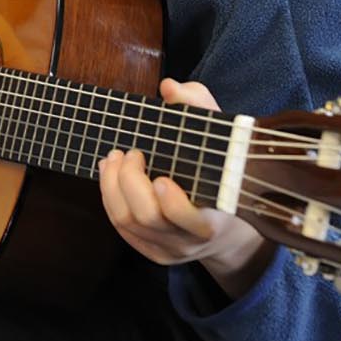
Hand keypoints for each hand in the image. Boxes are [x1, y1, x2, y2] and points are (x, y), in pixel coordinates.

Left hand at [98, 77, 271, 297]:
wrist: (230, 226)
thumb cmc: (226, 173)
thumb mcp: (223, 137)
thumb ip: (199, 107)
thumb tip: (170, 87)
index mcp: (217, 219)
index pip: (190, 221)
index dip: (173, 204)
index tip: (162, 178)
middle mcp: (191, 242)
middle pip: (148, 218)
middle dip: (130, 182)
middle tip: (130, 154)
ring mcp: (170, 250)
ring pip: (128, 223)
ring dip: (112, 187)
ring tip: (114, 159)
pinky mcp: (153, 252)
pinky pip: (122, 229)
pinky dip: (110, 199)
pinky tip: (109, 175)